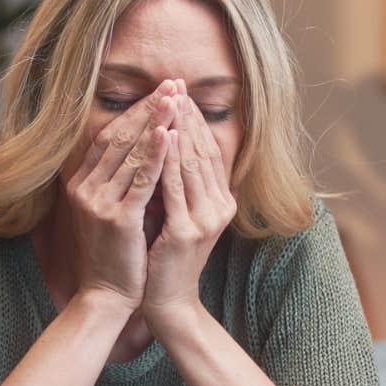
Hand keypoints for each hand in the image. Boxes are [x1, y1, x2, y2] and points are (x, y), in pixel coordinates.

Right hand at [61, 80, 178, 310]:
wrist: (107, 295)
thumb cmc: (117, 254)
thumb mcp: (114, 210)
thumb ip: (123, 181)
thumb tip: (150, 146)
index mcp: (82, 184)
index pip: (108, 137)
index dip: (134, 112)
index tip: (159, 92)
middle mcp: (85, 189)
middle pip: (118, 138)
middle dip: (148, 109)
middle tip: (172, 83)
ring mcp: (99, 204)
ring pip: (130, 154)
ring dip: (155, 123)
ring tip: (175, 98)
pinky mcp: (117, 220)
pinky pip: (141, 181)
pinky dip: (156, 155)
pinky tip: (170, 134)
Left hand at [142, 80, 236, 324]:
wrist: (166, 301)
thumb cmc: (165, 258)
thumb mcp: (180, 215)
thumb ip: (182, 186)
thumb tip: (173, 147)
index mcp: (220, 201)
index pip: (209, 151)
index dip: (195, 120)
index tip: (180, 92)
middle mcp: (219, 207)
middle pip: (203, 151)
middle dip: (187, 116)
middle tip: (174, 84)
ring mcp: (204, 220)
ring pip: (192, 164)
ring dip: (180, 129)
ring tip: (170, 99)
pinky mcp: (185, 232)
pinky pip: (175, 188)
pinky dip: (170, 160)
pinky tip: (165, 136)